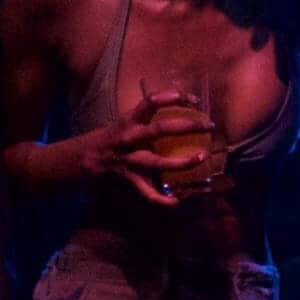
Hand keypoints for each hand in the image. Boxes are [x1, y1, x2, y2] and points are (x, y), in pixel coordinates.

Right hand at [83, 86, 212, 207]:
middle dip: (187, 127)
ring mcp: (130, 160)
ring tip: (202, 157)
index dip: (173, 97)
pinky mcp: (130, 178)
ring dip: (182, 162)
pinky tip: (177, 201)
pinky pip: (147, 192)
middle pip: (160, 130)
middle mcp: (130, 138)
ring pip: (158, 163)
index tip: (193, 99)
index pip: (151, 102)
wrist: (90, 156)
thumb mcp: (129, 119)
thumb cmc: (116, 135)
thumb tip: (182, 105)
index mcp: (130, 121)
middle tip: (208, 126)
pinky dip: (162, 199)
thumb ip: (150, 115)